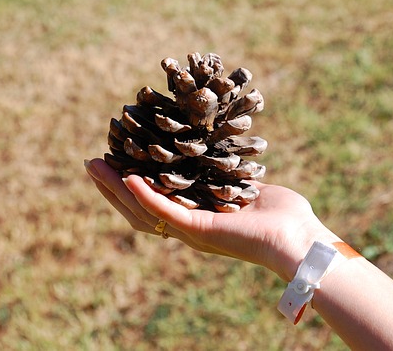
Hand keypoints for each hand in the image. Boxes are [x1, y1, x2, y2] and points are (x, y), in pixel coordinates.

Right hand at [84, 158, 338, 280]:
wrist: (300, 239)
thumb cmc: (283, 216)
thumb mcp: (247, 188)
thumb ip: (229, 176)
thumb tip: (223, 154)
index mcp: (197, 218)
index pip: (152, 202)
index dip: (129, 185)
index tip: (114, 159)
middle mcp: (188, 228)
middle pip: (138, 209)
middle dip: (112, 186)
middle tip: (92, 162)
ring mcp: (191, 231)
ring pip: (142, 211)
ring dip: (116, 189)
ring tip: (96, 166)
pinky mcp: (199, 230)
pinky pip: (164, 212)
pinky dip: (144, 195)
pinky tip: (128, 176)